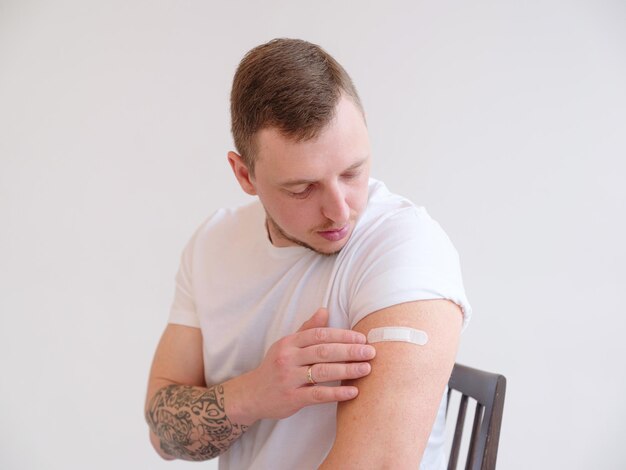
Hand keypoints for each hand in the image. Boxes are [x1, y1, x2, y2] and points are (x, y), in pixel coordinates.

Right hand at [232, 308, 374, 423]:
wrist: (251, 395)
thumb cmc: (275, 367)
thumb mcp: (286, 345)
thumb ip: (307, 329)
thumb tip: (325, 310)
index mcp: (289, 343)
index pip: (319, 334)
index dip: (342, 335)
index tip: (362, 338)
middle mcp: (288, 358)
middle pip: (323, 351)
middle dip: (350, 350)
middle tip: (371, 352)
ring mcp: (289, 378)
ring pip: (322, 371)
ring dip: (348, 369)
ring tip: (367, 369)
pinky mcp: (291, 398)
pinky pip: (318, 395)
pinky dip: (337, 393)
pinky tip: (353, 391)